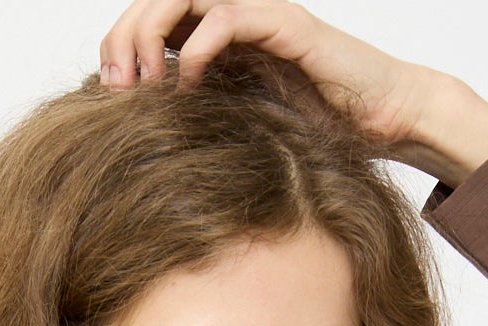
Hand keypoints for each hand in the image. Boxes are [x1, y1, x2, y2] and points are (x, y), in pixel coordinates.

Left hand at [97, 1, 466, 173]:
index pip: (150, 22)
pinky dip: (197, 46)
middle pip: (157, 0)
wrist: (381, 120)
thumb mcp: (238, 131)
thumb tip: (139, 149)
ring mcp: (259, 14)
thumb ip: (197, 124)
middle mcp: (233, 16)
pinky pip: (227, 16)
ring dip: (150, 33)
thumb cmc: (316, 131)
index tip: (106, 96)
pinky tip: (186, 84)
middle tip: (115, 89)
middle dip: (123, 38)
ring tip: (141, 83)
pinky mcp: (285, 25)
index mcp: (216, 38)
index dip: (118, 47)